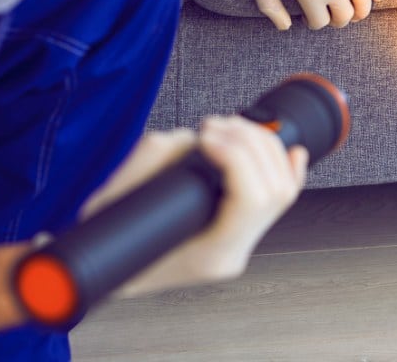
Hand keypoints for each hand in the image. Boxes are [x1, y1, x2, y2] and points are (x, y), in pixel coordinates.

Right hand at [79, 119, 308, 296]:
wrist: (105, 271)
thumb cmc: (106, 243)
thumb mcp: (112, 203)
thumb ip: (148, 164)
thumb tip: (186, 138)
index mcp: (209, 256)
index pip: (250, 200)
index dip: (235, 157)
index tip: (204, 137)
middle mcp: (234, 252)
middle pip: (273, 189)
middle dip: (248, 144)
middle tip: (211, 126)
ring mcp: (243, 243)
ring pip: (283, 189)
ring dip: (260, 147)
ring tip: (224, 127)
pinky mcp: (242, 230)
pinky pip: (282, 198)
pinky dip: (287, 170)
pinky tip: (292, 151)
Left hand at [241, 0, 383, 30]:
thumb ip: (269, 7)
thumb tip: (286, 27)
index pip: (320, 21)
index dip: (312, 23)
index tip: (306, 17)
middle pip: (344, 15)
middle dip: (336, 20)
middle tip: (327, 15)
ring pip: (364, 0)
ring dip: (360, 12)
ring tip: (354, 13)